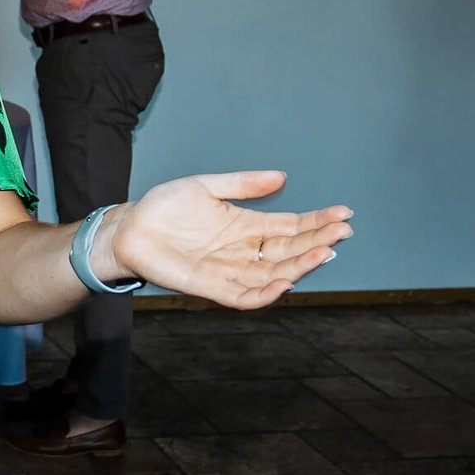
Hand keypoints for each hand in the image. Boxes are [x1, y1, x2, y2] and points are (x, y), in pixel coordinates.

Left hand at [96, 172, 352, 309]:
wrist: (130, 227)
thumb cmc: (164, 207)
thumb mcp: (207, 187)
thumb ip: (244, 184)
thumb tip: (282, 177)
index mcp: (247, 226)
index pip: (292, 227)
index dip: (318, 222)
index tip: (344, 214)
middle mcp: (244, 251)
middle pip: (290, 251)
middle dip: (318, 242)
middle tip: (343, 232)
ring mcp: (230, 270)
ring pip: (275, 274)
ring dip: (301, 266)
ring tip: (324, 252)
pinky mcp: (211, 287)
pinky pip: (245, 296)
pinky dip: (266, 292)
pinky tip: (286, 281)